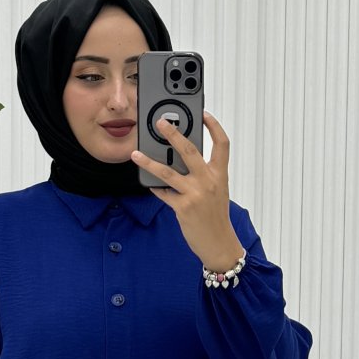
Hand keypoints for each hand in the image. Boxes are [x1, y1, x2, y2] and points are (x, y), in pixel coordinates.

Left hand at [131, 110, 243, 272]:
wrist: (219, 244)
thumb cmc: (216, 218)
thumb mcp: (217, 192)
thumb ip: (204, 175)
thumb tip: (181, 161)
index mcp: (220, 175)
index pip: (222, 144)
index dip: (214, 126)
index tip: (204, 114)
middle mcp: (208, 181)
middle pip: (189, 150)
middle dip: (173, 134)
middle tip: (160, 123)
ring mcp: (195, 194)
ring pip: (168, 172)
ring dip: (149, 161)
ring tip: (136, 154)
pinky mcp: (183, 208)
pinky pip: (164, 193)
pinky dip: (155, 188)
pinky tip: (148, 183)